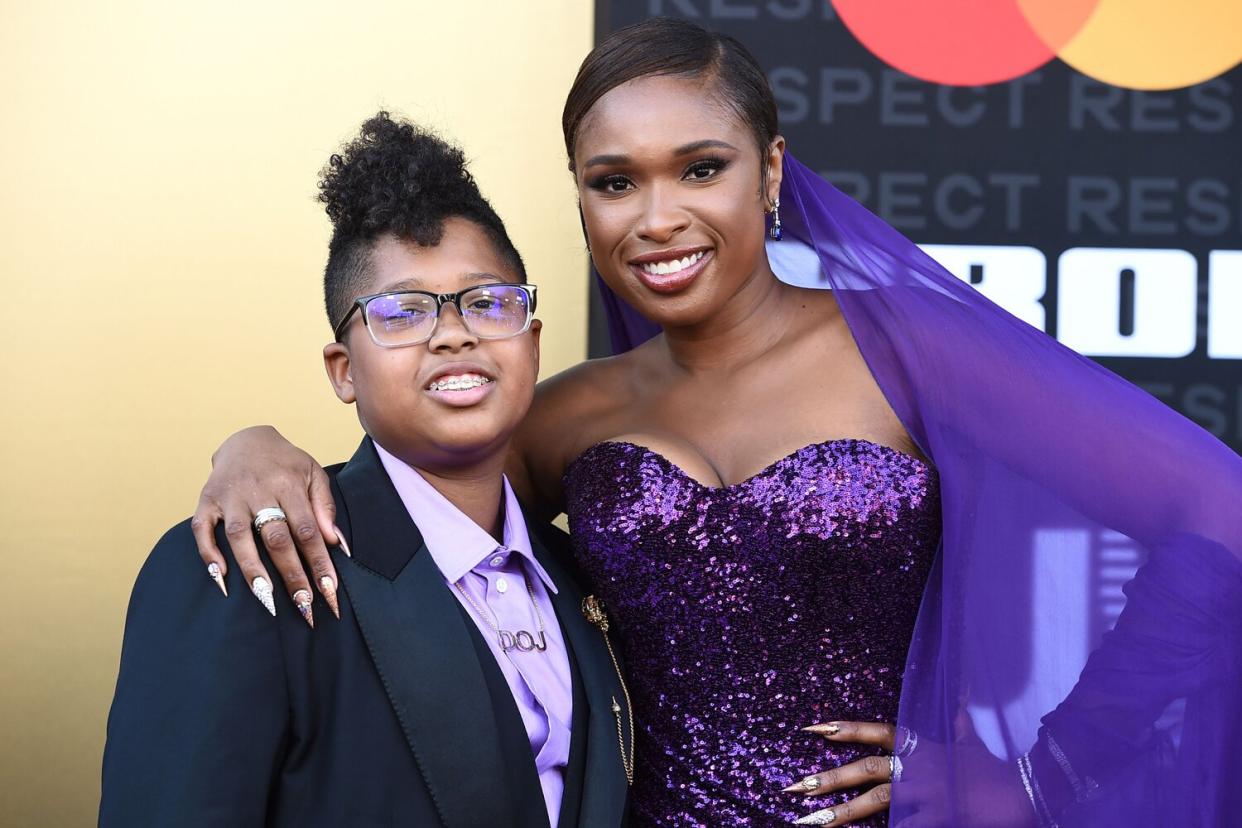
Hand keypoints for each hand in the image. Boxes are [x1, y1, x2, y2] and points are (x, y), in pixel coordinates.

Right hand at [191, 426, 343, 625]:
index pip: (307, 530)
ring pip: (239, 536)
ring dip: (253, 568)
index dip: (318, 561)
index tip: (329, 590)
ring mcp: (229, 495)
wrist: (246, 439)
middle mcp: (258, 489)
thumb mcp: (313, 474)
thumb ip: (324, 506)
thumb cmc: (285, 463)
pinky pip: (201, 528)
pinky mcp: (206, 500)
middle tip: (303, 604)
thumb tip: (337, 544)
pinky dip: (209, 553)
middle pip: (276, 537)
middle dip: (291, 573)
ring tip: (266, 598)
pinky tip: (222, 578)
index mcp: (288, 483)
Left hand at [785, 719, 1037, 826]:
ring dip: (841, 815)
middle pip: (864, 770)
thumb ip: (956, 722)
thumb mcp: (971, 741)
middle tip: (794, 787)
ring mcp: (925, 793)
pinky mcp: (937, 817)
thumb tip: (957, 697)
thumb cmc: (995, 768)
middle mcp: (917, 767)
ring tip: (810, 824)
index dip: (846, 729)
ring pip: (875, 803)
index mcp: (922, 747)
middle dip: (828, 779)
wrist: (1026, 790)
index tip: (813, 728)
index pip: (877, 732)